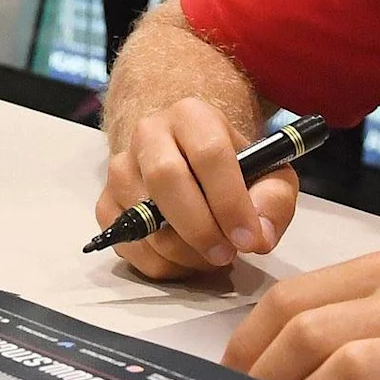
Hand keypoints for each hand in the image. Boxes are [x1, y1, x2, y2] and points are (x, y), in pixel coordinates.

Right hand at [94, 95, 299, 277]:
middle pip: (166, 179)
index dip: (230, 202)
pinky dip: (161, 263)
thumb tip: (259, 236)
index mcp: (191, 116)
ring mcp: (120, 169)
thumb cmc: (233, 169)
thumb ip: (273, 201)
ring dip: (182, 251)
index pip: (208, 154)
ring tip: (211, 256)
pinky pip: (128, 244)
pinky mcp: (106, 203)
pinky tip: (185, 258)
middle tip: (225, 255)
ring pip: (143, 217)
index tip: (249, 239)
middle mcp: (148, 134)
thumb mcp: (268, 174)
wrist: (189, 161)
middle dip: (199, 227)